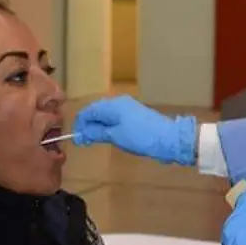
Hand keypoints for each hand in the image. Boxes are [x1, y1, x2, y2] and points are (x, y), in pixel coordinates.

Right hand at [73, 95, 196, 165]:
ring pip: (106, 115)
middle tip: (84, 142)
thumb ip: (97, 133)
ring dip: (98, 126)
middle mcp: (119, 102)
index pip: (88, 111)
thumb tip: (81, 134)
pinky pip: (115, 118)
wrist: (168, 138)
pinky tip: (108, 136)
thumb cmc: (140, 136)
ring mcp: (128, 107)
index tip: (77, 140)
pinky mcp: (134, 114)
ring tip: (94, 140)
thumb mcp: (115, 136)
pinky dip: (108, 126)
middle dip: (88, 125)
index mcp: (112, 105)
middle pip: (96, 111)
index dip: (80, 124)